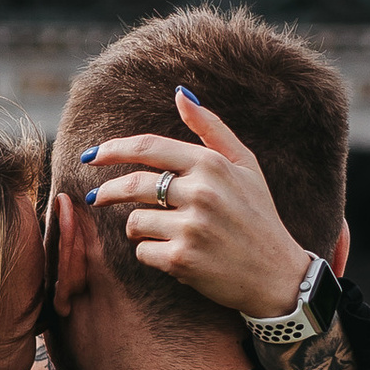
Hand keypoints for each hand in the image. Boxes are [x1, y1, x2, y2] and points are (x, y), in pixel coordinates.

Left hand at [81, 90, 309, 314]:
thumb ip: (212, 129)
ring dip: (140, 228)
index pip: (149, 147)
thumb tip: (180, 93)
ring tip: (165, 234)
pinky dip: (152, 254)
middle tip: (96, 197)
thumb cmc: (259, 217)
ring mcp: (190, 227)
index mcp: (212, 165)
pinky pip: (143, 251)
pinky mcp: (181, 260)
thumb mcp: (246, 166)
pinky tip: (176, 256)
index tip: (91, 155)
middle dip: (107, 191)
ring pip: (135, 221)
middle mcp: (200, 193)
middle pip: (133, 184)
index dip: (113, 149)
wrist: (277, 275)